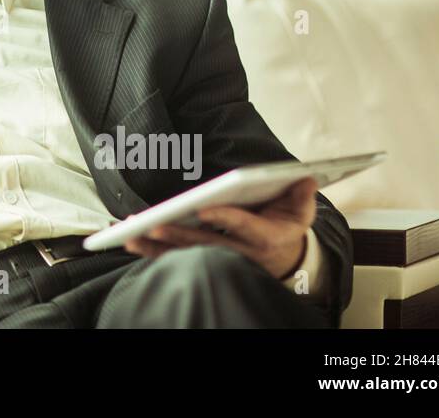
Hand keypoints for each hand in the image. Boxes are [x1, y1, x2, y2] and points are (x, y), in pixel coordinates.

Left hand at [123, 177, 317, 278]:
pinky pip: (177, 259)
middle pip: (207, 245)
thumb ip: (302, 196)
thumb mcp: (301, 212)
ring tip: (132, 235)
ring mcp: (221, 259)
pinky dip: (153, 252)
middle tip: (155, 225)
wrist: (285, 257)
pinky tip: (132, 242)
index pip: (243, 227)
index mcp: (265, 237)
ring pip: (187, 255)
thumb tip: (307, 178)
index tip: (203, 209)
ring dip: (158, 247)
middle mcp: (241, 252)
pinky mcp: (205, 261)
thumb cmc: (285, 225)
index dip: (224, 219)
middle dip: (180, 235)